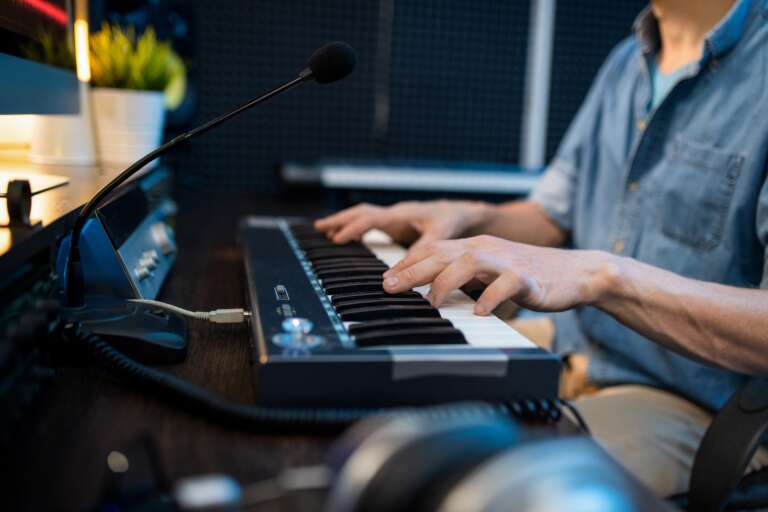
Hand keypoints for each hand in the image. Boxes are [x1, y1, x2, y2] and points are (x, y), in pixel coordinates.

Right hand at [314, 200, 492, 247]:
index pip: (370, 217)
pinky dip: (357, 229)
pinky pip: (371, 224)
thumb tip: (399, 270)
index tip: (337, 239)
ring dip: (345, 222)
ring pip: (364, 216)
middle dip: (340, 220)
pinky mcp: (399, 226)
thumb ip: (421, 251)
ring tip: (326, 231)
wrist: (466, 211)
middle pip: (361, 212)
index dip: (353, 228)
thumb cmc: (454, 220)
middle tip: (319, 228)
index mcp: (401, 213)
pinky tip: (350, 238)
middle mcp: (395, 213)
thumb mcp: (440, 236)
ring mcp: (395, 219)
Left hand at [382, 235, 618, 314]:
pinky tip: (478, 312)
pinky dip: (490, 298)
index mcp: (476, 247)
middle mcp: (487, 250)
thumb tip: (432, 291)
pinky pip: (505, 286)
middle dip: (412, 270)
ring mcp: (507, 262)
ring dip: (445, 282)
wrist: (577, 272)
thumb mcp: (491, 272)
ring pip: (469, 263)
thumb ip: (464, 278)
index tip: (385, 279)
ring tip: (431, 302)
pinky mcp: (527, 278)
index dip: (407, 263)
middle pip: (443, 254)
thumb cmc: (530, 276)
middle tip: (388, 286)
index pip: (434, 249)